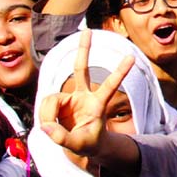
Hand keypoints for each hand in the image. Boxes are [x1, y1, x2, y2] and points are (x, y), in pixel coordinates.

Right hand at [40, 30, 134, 156]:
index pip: (110, 86)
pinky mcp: (61, 102)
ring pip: (53, 99)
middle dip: (84, 50)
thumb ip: (62, 138)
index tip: (132, 57)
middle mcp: (84, 96)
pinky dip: (45, 116)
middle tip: (88, 30)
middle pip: (80, 69)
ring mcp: (71, 97)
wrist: (83, 144)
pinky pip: (46, 104)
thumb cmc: (88, 143)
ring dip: (48, 114)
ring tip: (51, 128)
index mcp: (98, 105)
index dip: (120, 72)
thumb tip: (45, 126)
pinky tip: (48, 125)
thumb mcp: (78, 146)